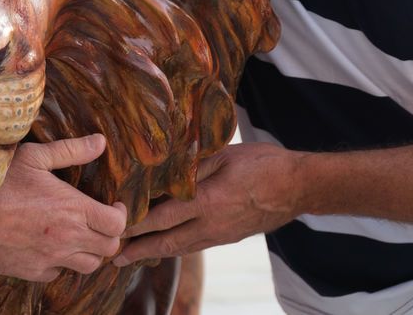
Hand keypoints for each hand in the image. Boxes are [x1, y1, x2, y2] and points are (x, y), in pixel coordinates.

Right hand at [0, 134, 126, 281]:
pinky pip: (59, 272)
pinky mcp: (32, 272)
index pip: (117, 224)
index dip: (120, 216)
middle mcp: (67, 238)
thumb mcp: (35, 157)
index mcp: (72, 209)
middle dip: (109, 235)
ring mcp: (50, 258)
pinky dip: (61, 262)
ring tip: (77, 234)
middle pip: (109, 249)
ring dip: (88, 251)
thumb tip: (101, 142)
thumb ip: (71, 151)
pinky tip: (49, 244)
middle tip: (98, 221)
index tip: (112, 206)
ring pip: (88, 266)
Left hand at [114, 142, 303, 265]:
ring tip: (132, 257)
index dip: (136, 227)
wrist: (299, 186)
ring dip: (155, 253)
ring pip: (181, 248)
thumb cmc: (264, 164)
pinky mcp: (229, 236)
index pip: (162, 219)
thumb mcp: (225, 155)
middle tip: (113, 257)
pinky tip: (167, 244)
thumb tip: (164, 170)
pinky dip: (176, 247)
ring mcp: (221, 235)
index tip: (115, 230)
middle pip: (167, 243)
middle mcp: (211, 225)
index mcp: (207, 202)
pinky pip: (196, 245)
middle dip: (138, 251)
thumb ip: (193, 166)